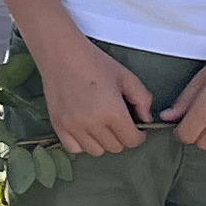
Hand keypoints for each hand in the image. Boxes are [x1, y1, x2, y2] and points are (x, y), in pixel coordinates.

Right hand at [37, 35, 155, 155]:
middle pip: (115, 147)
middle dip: (122, 137)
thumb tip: (147, 119)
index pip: (131, 141)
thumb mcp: (126, 77)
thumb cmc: (95, 63)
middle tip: (119, 123)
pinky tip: (86, 130)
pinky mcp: (58, 125)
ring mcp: (72, 126)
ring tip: (102, 126)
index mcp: (112, 112)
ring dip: (103, 142)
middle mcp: (92, 124)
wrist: (62, 55)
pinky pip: (74, 148)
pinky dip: (83, 143)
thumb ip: (142, 99)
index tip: (136, 128)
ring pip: (96, 151)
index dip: (138, 136)